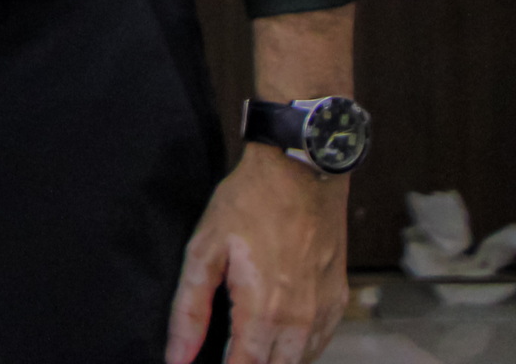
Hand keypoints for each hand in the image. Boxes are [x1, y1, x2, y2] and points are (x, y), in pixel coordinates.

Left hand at [165, 150, 347, 363]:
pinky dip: (296, 348)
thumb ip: (189, 309)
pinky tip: (274, 337)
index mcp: (265, 313)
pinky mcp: (338, 299)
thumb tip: (177, 357)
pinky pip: (319, 342)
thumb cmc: (248, 204)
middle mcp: (301, 321)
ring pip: (299, 361)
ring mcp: (325, 312)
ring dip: (273, 361)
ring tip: (243, 348)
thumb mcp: (204, 250)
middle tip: (224, 354)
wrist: (302, 171)